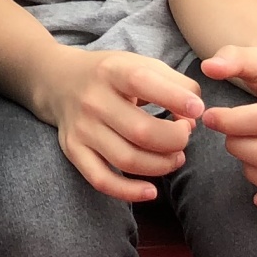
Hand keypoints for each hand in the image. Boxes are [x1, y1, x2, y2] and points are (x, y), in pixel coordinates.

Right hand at [39, 46, 204, 204]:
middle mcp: (93, 100)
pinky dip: (129, 192)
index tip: (197, 109)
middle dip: (174, 140)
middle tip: (184, 137)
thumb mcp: (140, 64)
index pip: (142, 82)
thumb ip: (175, 85)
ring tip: (176, 158)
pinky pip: (101, 180)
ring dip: (161, 165)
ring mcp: (82, 128)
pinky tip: (151, 191)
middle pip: (141, 131)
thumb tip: (193, 118)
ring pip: (127, 160)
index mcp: (112, 71)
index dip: (175, 98)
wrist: (58, 80)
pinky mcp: (73, 150)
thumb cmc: (112, 75)